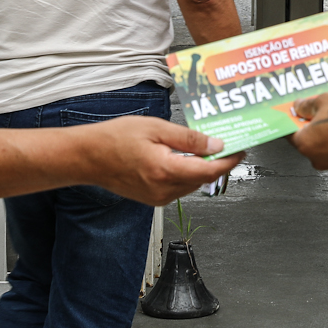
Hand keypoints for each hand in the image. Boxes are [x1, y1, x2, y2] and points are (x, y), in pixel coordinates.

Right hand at [86, 116, 242, 204]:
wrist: (87, 157)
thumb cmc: (114, 139)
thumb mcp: (157, 128)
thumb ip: (189, 138)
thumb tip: (215, 145)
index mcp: (166, 171)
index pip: (210, 171)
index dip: (229, 161)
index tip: (240, 150)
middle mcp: (163, 190)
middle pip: (203, 179)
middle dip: (216, 162)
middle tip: (224, 143)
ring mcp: (157, 197)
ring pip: (192, 184)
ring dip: (201, 168)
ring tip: (204, 148)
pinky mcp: (152, 199)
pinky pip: (178, 187)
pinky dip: (186, 173)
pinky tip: (183, 158)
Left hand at [287, 89, 327, 171]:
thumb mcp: (325, 99)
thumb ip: (307, 105)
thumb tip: (300, 106)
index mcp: (305, 144)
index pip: (288, 132)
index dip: (292, 119)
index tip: (295, 111)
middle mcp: (317, 158)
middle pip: (308, 139)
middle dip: (313, 124)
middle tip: (321, 108)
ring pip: (326, 145)